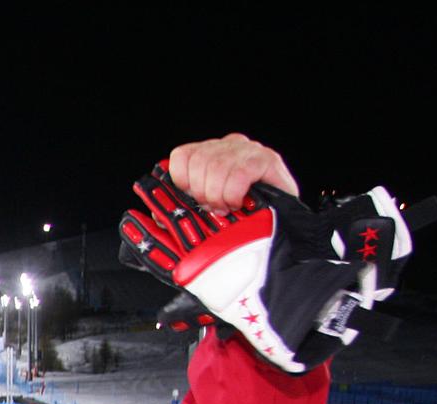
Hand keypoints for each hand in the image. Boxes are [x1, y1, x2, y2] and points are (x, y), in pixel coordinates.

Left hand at [167, 133, 296, 212]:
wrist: (282, 225)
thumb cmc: (241, 217)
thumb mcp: (208, 210)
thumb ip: (183, 207)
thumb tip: (155, 216)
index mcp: (211, 153)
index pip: (182, 155)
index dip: (182, 181)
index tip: (193, 199)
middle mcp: (229, 146)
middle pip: (198, 161)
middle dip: (202, 192)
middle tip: (213, 208)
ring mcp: (248, 150)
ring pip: (216, 167)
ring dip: (219, 195)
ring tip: (228, 207)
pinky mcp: (267, 159)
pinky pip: (238, 173)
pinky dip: (234, 193)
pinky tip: (239, 202)